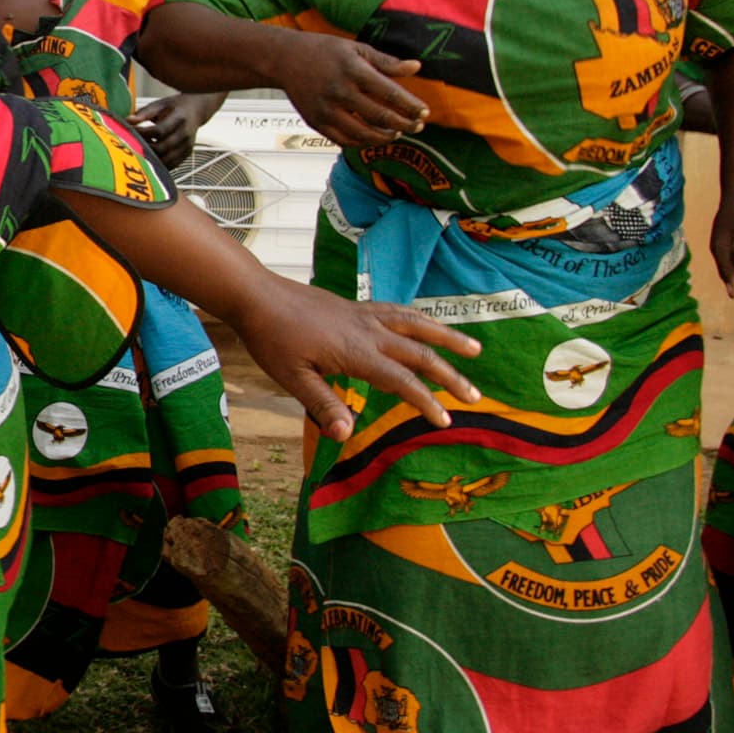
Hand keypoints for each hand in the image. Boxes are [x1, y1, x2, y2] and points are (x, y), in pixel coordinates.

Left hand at [133, 93, 219, 165]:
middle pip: (162, 148)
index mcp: (179, 118)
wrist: (196, 110)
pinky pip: (171, 165)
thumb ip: (144, 113)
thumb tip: (127, 121)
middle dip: (144, 148)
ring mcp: (187, 146)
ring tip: (138, 152)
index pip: (159, 131)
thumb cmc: (175, 106)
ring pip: (166, 160)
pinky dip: (158, 164)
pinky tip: (148, 158)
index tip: (129, 132)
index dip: (142, 134)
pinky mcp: (186, 155)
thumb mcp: (160, 104)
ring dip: (150, 159)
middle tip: (130, 145)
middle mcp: (185, 134)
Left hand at [232, 279, 480, 440]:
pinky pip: (399, 312)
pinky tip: (428, 326)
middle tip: (475, 397)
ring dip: (447, 338)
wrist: (257, 296)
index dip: (426, 402)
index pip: (402, 381)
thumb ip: (322, 405)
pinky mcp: (357, 307)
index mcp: (356, 352)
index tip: (445, 422)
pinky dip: (421, 320)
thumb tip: (347, 435)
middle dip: (450, 376)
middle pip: (420, 353)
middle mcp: (368, 331)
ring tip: (474, 350)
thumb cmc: (272, 339)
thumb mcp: (291, 378)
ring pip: (417, 325)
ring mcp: (364, 315)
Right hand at [278, 34, 427, 147]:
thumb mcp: (356, 49)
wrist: (285, 60)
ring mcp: (326, 110)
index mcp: (353, 71)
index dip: (410, 106)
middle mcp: (340, 92)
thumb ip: (387, 62)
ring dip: (385, 137)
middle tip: (418, 126)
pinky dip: (362, 142)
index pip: (390, 93)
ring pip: (363, 134)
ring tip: (397, 133)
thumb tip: (416, 67)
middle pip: (380, 116)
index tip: (425, 112)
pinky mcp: (316, 122)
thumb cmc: (323, 51)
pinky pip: (344, 140)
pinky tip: (373, 137)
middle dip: (404, 124)